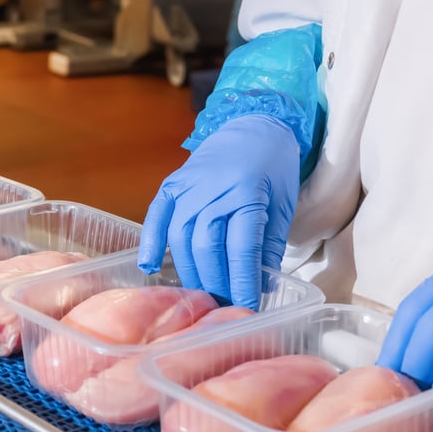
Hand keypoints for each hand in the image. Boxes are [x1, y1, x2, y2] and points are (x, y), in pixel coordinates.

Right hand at [137, 114, 299, 308]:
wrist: (253, 124)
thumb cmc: (273, 168)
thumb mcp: (282, 206)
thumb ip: (268, 246)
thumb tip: (261, 286)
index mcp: (247, 193)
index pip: (241, 248)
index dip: (242, 281)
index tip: (247, 306)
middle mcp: (213, 189)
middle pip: (206, 246)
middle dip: (215, 283)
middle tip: (223, 307)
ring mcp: (188, 186)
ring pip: (180, 237)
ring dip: (189, 271)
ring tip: (200, 294)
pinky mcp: (172, 184)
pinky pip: (156, 216)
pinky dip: (150, 242)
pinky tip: (149, 267)